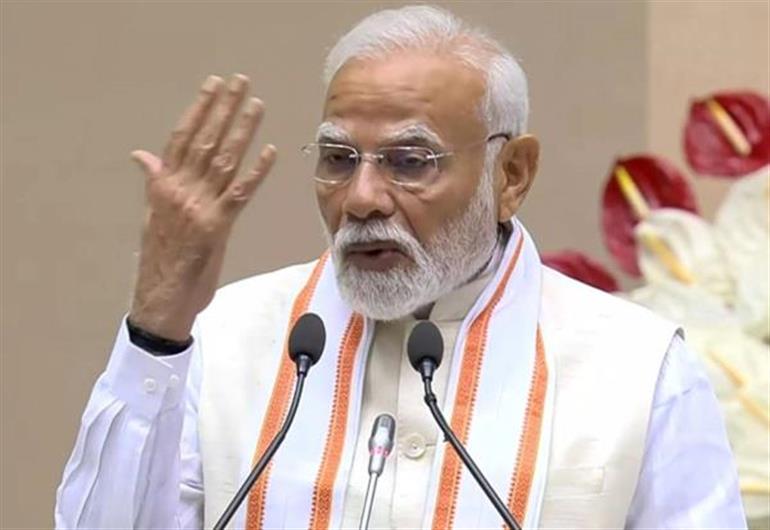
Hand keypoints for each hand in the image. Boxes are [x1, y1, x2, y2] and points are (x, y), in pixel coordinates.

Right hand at [128, 74, 276, 340]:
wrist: (160, 299)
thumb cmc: (160, 258)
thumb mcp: (153, 216)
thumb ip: (155, 183)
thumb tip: (143, 156)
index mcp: (162, 186)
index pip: (181, 137)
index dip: (199, 109)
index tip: (214, 85)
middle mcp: (178, 191)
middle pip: (204, 140)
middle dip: (224, 109)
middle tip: (240, 81)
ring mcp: (197, 207)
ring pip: (223, 161)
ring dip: (242, 131)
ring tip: (256, 105)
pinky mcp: (216, 227)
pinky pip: (239, 193)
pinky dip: (256, 171)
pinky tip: (270, 151)